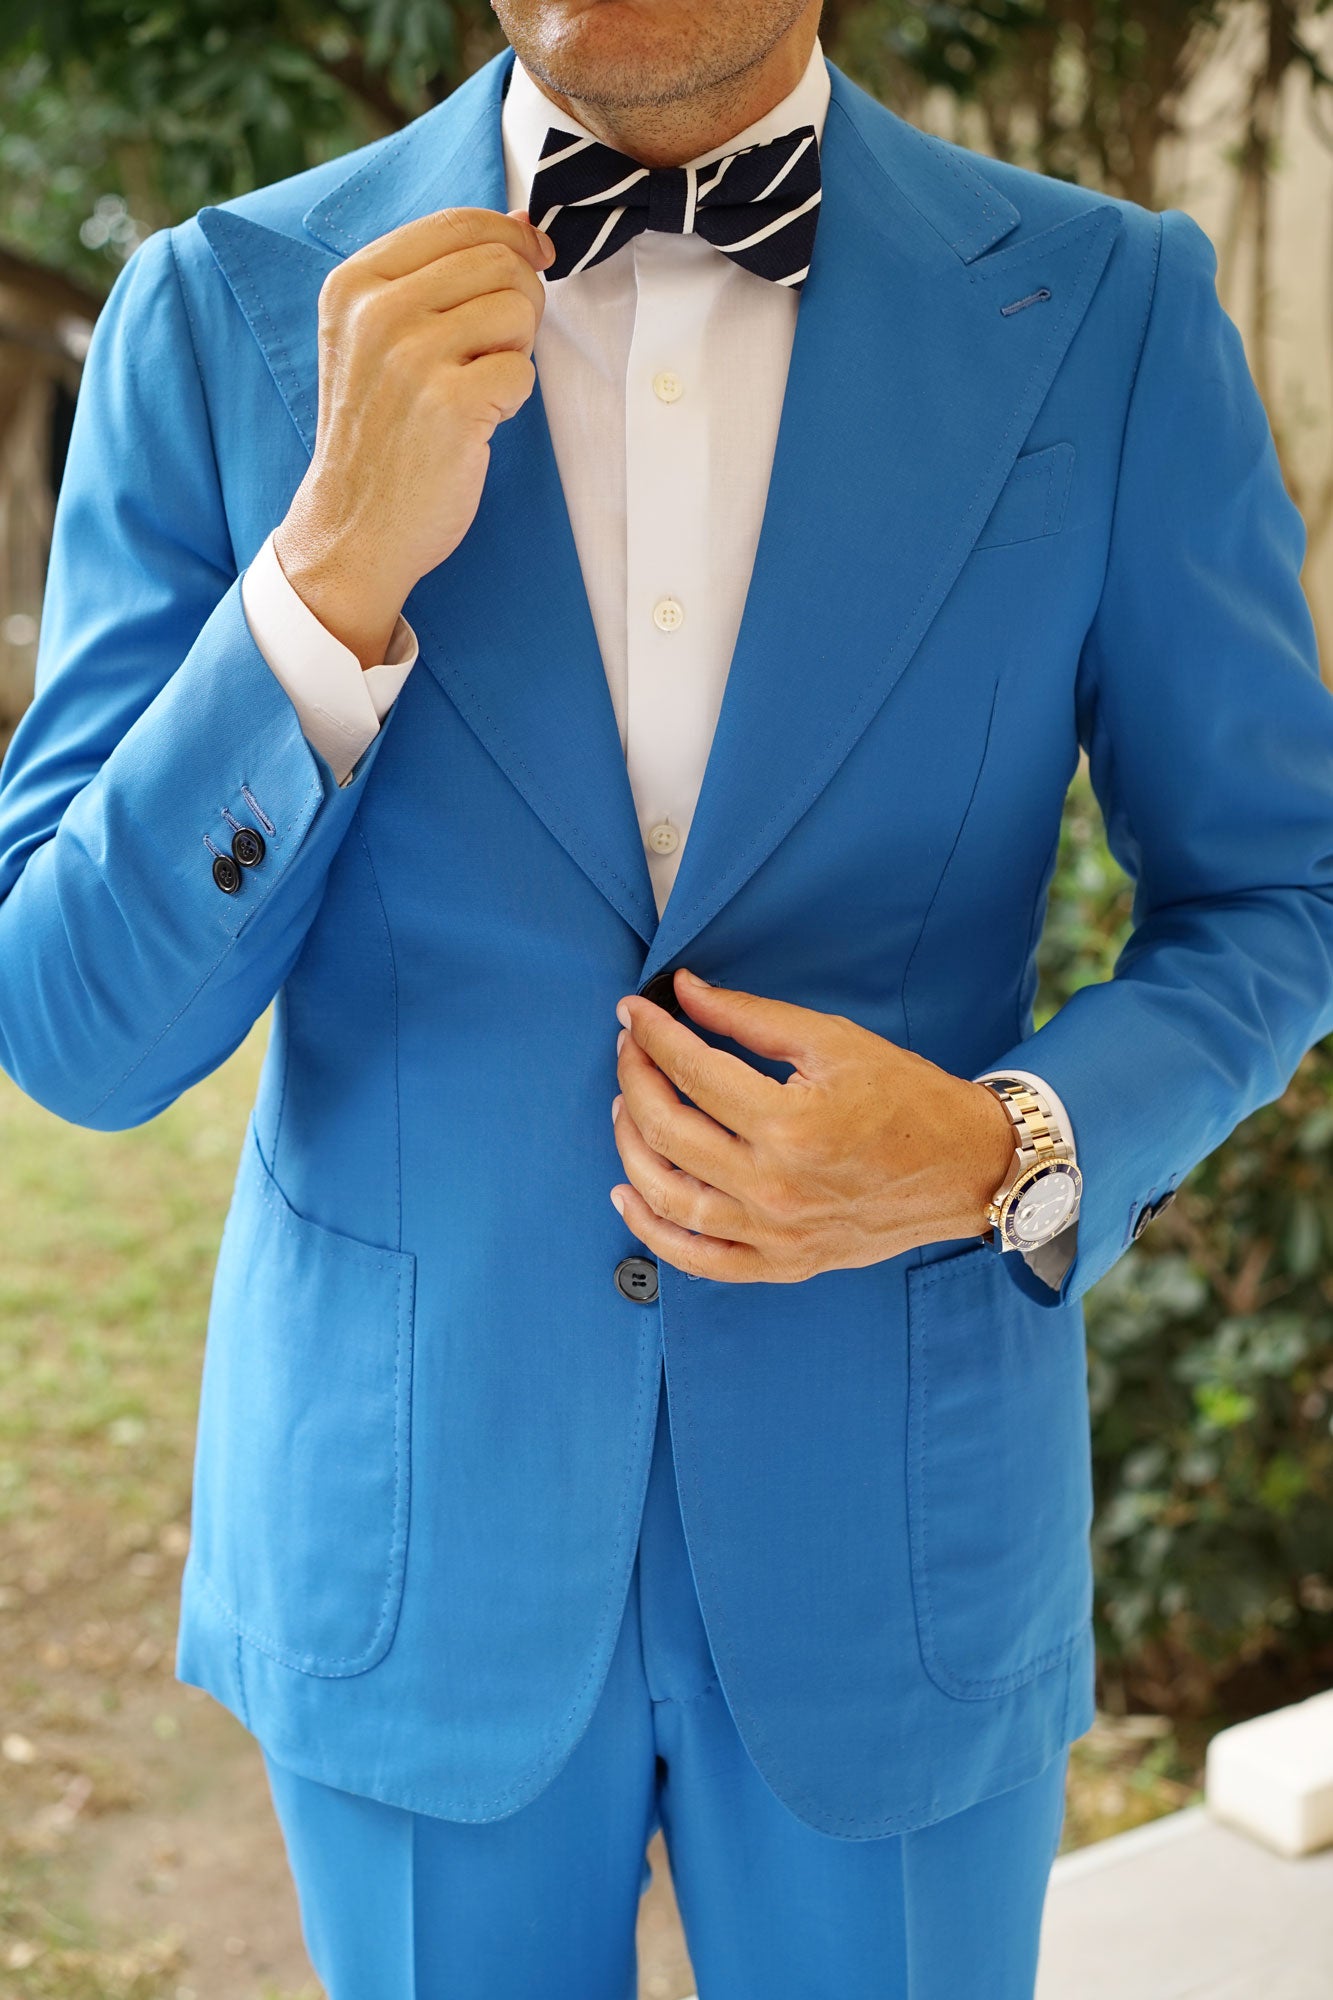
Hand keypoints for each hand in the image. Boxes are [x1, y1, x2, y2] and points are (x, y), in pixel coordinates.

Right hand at [272, 205, 555, 668]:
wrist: (353, 527)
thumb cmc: (376, 435)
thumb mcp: (373, 340)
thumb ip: (435, 278)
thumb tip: (519, 224)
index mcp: (354, 283)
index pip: (458, 222)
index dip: (511, 237)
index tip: (532, 261)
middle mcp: (377, 311)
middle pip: (499, 261)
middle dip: (520, 301)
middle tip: (498, 348)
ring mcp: (412, 357)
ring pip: (518, 309)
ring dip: (517, 350)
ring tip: (479, 386)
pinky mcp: (451, 404)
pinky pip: (523, 371)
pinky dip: (514, 399)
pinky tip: (478, 422)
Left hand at [609, 969, 1016, 1282]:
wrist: (965, 1168)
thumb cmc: (908, 1100)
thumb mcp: (833, 1041)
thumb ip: (750, 1017)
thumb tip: (684, 991)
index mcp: (791, 1124)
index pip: (692, 1072)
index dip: (652, 1035)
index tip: (634, 1012)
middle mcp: (776, 1186)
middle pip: (667, 1131)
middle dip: (634, 1080)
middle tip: (630, 1049)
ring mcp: (775, 1234)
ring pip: (668, 1197)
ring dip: (630, 1148)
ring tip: (625, 1108)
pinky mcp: (782, 1263)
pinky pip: (697, 1260)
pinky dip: (652, 1231)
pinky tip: (629, 1194)